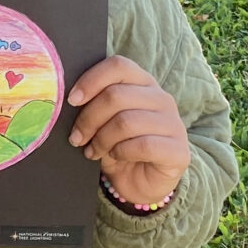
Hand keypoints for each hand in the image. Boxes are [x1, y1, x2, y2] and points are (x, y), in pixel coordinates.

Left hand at [67, 56, 188, 205]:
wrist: (138, 182)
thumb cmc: (116, 145)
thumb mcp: (101, 121)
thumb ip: (91, 104)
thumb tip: (68, 98)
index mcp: (142, 83)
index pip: (118, 66)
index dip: (91, 80)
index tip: (71, 101)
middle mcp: (161, 98)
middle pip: (116, 95)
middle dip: (88, 119)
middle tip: (76, 138)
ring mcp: (174, 124)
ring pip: (126, 122)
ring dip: (101, 139)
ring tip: (92, 151)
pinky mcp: (179, 151)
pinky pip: (143, 145)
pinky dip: (121, 152)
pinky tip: (115, 157)